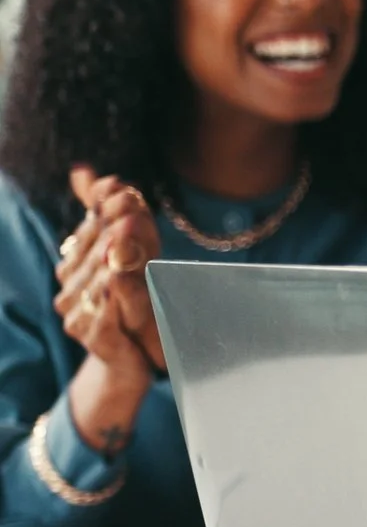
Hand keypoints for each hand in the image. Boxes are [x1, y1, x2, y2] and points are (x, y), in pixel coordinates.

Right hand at [54, 166, 165, 376]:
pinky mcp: (93, 337)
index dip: (106, 210)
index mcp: (75, 266)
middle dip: (115, 228)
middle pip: (96, 253)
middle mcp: (70, 289)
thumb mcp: (130, 254)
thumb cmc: (135, 301)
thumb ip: (107, 215)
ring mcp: (78, 314)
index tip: (124, 188)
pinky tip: (120, 278)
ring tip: (128, 235)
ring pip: (98, 280)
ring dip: (114, 257)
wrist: (133, 356)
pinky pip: (106, 313)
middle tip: (131, 206)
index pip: (91, 231)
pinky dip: (115, 296)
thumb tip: (84, 170)